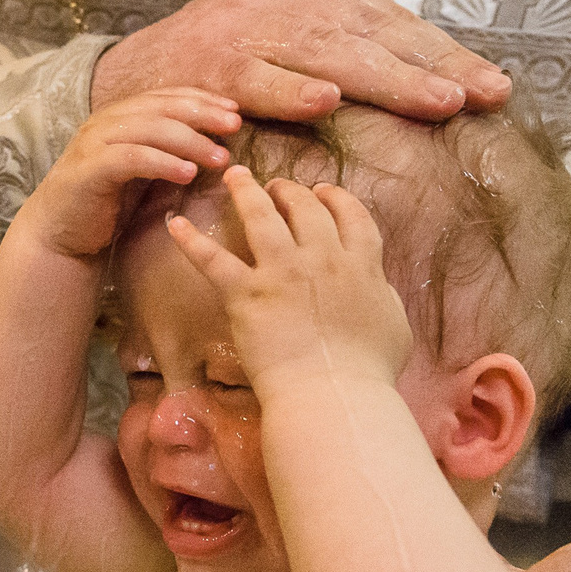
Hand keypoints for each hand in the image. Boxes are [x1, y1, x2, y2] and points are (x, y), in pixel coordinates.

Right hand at [22, 89, 239, 258]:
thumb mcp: (143, 170)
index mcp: (120, 116)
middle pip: (161, 107)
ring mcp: (94, 142)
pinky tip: (188, 174)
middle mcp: (105, 121)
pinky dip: (163, 162)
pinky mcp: (89, 169)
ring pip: (149, 129)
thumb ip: (170, 151)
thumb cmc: (106, 203)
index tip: (235, 110)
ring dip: (189, 140)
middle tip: (234, 125)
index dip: (202, 99)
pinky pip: (132, 157)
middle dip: (202, 113)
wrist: (60, 235)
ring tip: (220, 157)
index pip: (166, 97)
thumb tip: (217, 141)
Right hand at [92, 0, 510, 122]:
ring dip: (382, 77)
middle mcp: (278, 4)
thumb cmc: (212, 75)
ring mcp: (242, 34)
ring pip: (324, 52)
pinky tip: (327, 102)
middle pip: (366, 32)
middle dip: (428, 64)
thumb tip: (418, 77)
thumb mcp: (279, 49)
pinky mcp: (207, 69)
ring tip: (434, 99)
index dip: (439, 52)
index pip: (384, 21)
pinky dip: (289, 91)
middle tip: (480, 92)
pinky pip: (254, 80)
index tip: (491, 86)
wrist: (126, 84)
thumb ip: (335, 54)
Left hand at [164, 169, 411, 389]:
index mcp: (361, 264)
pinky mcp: (246, 295)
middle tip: (277, 186)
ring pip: (261, 217)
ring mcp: (281, 273)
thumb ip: (382, 294)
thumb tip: (377, 285)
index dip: (335, 198)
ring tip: (234, 176)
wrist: (334, 396)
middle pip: (304, 207)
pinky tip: (176, 223)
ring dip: (246, 191)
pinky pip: (213, 260)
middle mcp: (321, 258)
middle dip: (290, 190)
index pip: (350, 215)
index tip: (323, 191)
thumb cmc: (369, 372)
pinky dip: (191, 241)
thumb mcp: (394, 325)